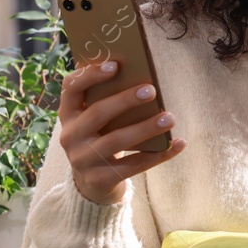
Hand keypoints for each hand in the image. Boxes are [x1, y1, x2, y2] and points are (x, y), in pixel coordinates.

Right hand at [58, 59, 185, 205]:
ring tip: (170, 118)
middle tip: (151, 90)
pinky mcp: (100, 179)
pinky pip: (133, 166)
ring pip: (116, 141)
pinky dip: (159, 155)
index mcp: (68, 114)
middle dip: (125, 100)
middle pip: (97, 114)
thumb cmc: (101, 138)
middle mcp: (70, 136)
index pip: (71, 88)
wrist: (92, 182)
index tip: (116, 65)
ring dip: (145, 128)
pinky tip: (179, 144)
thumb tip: (140, 77)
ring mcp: (82, 160)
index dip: (90, 75)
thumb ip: (107, 100)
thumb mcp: (96, 120)